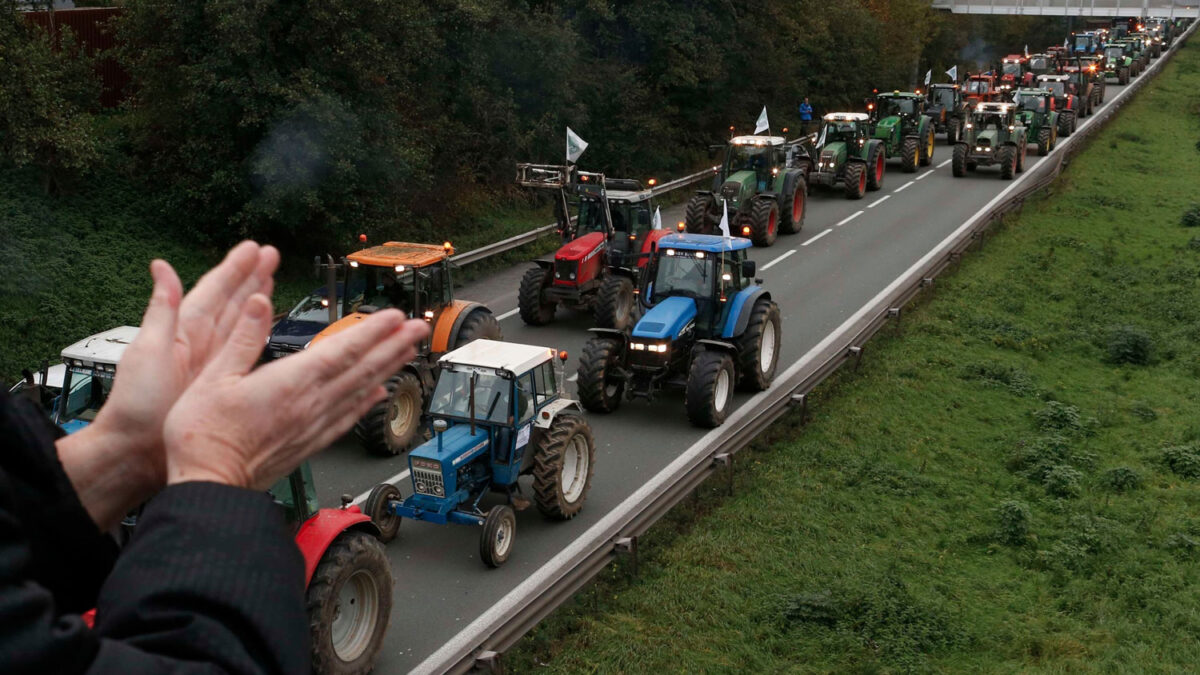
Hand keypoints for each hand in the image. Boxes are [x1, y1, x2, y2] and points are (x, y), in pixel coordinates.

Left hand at [57, 242, 277, 527]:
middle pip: (232, 302)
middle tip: (271, 255)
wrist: (139, 453)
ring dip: (257, 299)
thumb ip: (161, 310)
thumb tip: (160, 269)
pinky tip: (268, 325)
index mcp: (181, 331)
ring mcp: (211, 363)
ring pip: (241, 322)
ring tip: (273, 279)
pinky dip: (259, 334)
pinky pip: (246, 350)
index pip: (213, 291)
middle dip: (252, 277)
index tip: (254, 249)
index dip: (234, 269)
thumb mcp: (147, 352)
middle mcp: (199, 343)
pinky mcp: (221, 383)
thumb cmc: (137, 407)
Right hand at [163, 296, 429, 489]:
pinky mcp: (310, 444)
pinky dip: (367, 403)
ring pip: (361, 391)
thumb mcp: (212, 376)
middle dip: (393, 345)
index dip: (372, 331)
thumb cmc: (203, 437)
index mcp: (289, 383)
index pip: (341, 350)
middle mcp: (310, 404)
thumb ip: (242, 337)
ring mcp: (313, 425)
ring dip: (388, 368)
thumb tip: (260, 302)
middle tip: (419, 328)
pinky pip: (347, 418)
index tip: (394, 316)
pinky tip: (379, 393)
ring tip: (408, 351)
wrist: (208, 486)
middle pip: (362, 369)